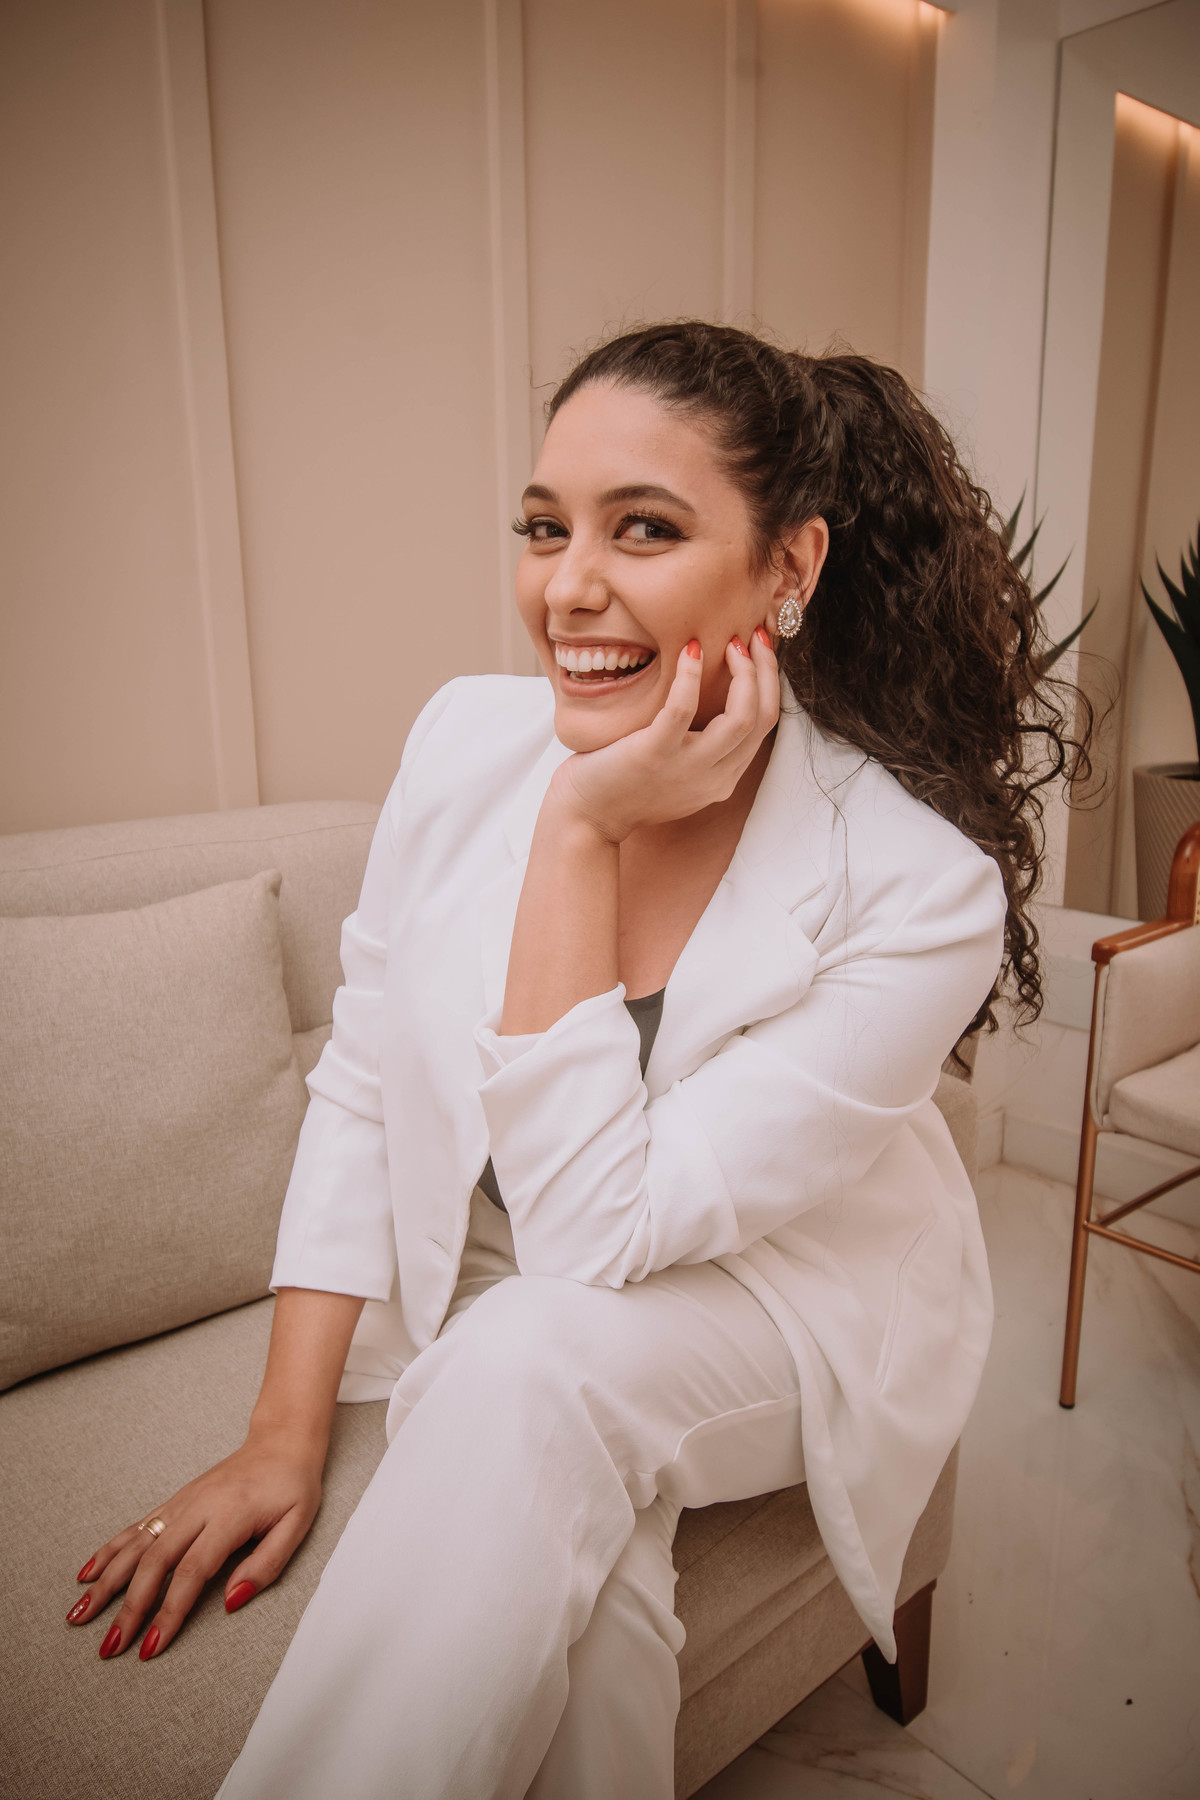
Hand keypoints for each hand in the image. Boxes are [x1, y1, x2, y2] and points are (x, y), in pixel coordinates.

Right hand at [67, 1428, 322, 1660]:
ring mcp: (181, 1503)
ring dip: (106, 1582)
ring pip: (136, 1545)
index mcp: (228, 1516)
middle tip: (108, 1647)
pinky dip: (109, 1550)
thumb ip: (266, 1565)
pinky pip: (136, 1527)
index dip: (169, 1612)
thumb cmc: (292, 1486)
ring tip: (79, 1615)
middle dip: (128, 1608)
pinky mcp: (174, 1501)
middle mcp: (196, 1509)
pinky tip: (88, 1573)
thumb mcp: (297, 1524)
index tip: (151, 1647)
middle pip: (154, 1563)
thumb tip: (230, 1602)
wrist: (281, 1441)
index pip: (191, 1572)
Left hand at [552, 628, 778, 843]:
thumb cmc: (625, 784)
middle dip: (766, 671)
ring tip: (731, 643)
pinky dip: (690, 676)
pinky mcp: (653, 755)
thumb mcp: (677, 771)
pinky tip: (689, 650)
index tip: (759, 650)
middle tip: (754, 636)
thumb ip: (701, 746)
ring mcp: (686, 769)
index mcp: (722, 778)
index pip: (763, 725)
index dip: (769, 682)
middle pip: (761, 718)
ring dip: (744, 673)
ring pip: (741, 718)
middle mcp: (714, 778)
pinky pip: (682, 710)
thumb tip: (712, 698)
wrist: (586, 818)